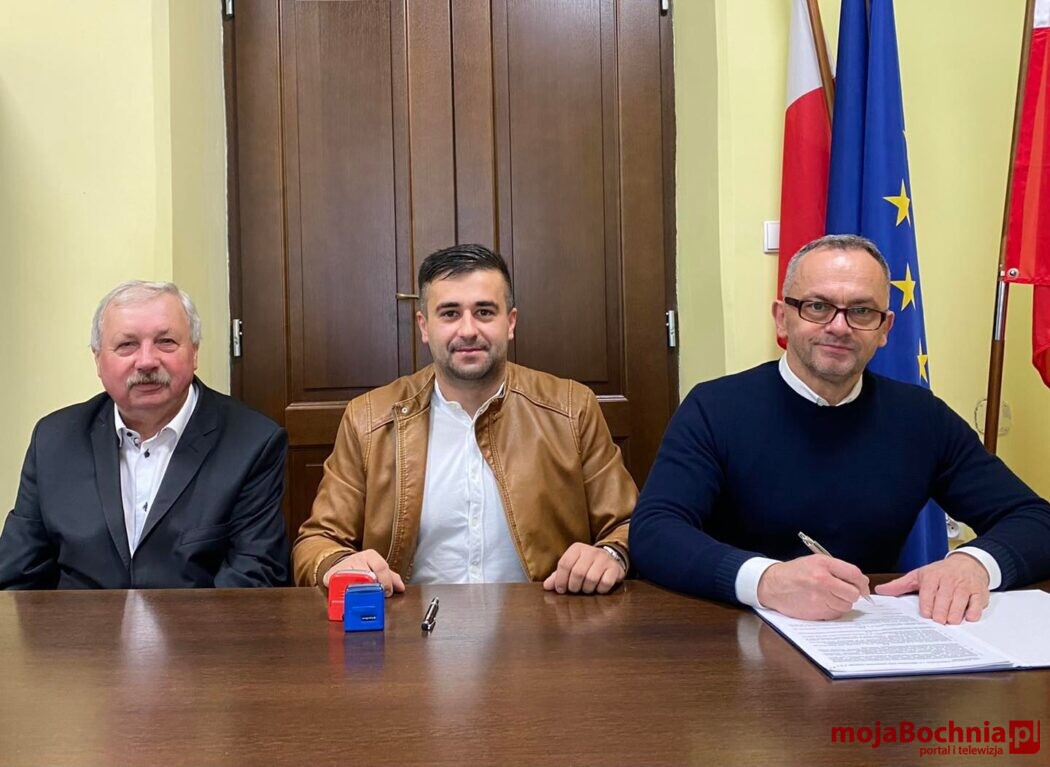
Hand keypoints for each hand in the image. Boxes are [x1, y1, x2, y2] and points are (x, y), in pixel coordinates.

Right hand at [322, 549, 404, 597]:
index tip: (387, 592)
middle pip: (367, 576)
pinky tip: (347, 600)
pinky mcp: (330, 576)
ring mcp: (342, 566)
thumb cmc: (363, 569)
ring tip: (362, 600)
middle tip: (375, 598)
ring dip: (358, 594)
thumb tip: (400, 588)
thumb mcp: (378, 570)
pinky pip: (337, 588)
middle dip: (373, 589)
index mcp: (370, 555)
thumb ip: (391, 577)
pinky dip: (343, 597)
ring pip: (352, 583)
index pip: (381, 567)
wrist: (342, 566)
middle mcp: (356, 558)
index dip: (386, 581)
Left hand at [543, 543, 625, 594]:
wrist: (610, 559)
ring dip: (587, 589)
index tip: (561, 589)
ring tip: (586, 589)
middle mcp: (591, 551)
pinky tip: (598, 588)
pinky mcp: (614, 568)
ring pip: (591, 579)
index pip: (564, 563)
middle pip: (577, 573)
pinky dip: (600, 590)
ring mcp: (604, 559)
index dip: (560, 579)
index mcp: (577, 548)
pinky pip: (605, 583)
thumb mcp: (571, 566)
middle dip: (574, 586)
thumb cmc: (586, 565)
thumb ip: (558, 575)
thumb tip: (547, 586)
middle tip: (575, 590)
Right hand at [757, 555, 869, 619]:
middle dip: (851, 594)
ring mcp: (819, 598)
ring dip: (841, 603)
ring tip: (829, 596)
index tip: (862, 586)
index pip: (854, 574)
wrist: (772, 585)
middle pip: (853, 593)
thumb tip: (861, 582)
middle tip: (843, 591)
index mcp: (823, 565)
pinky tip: (821, 603)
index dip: (862, 582)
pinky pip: (835, 614)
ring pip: (846, 606)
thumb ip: (837, 569)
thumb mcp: (815, 561)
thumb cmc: (795, 573)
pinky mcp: (816, 612)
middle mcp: (822, 581)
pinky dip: (832, 610)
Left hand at [875, 553, 989, 623]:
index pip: (928, 594)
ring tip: (949, 620)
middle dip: (940, 615)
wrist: (968, 562)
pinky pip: (976, 607)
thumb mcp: (919, 575)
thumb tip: (880, 590)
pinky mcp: (979, 593)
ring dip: (954, 616)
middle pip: (943, 602)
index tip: (926, 614)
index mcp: (933, 577)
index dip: (927, 607)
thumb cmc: (941, 571)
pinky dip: (972, 614)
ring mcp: (965, 587)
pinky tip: (966, 616)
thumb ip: (900, 585)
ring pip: (959, 606)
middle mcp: (949, 581)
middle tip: (938, 620)